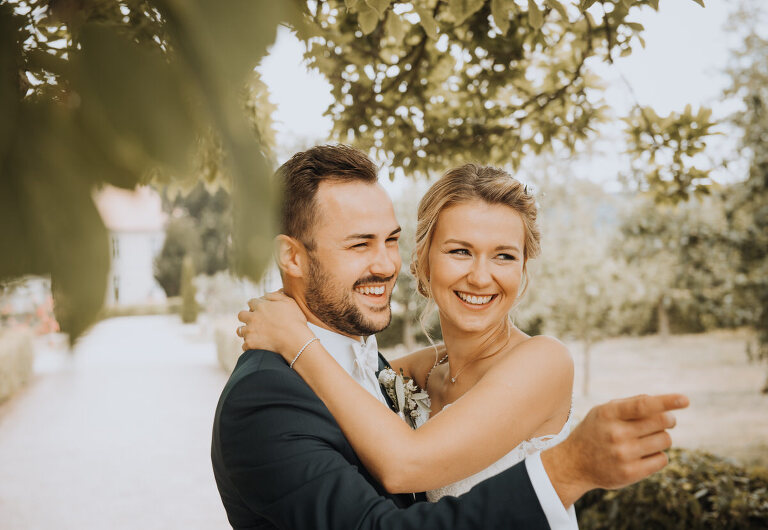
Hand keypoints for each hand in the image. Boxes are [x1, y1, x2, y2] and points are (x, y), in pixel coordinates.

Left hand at [237, 290, 311, 358]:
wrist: (295, 340)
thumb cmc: (295, 321)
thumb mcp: (289, 302)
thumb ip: (276, 295)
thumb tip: (267, 294)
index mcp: (261, 306)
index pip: (251, 302)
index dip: (256, 306)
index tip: (261, 311)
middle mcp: (253, 317)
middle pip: (241, 315)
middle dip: (246, 318)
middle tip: (256, 322)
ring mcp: (250, 331)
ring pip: (240, 330)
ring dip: (246, 332)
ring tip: (255, 335)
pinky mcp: (250, 343)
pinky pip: (244, 345)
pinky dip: (250, 346)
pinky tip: (257, 347)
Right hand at [541, 393, 689, 506]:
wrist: (575, 463)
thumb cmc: (596, 431)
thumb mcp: (604, 412)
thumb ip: (631, 404)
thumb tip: (662, 403)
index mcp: (609, 413)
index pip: (643, 405)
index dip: (666, 401)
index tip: (685, 400)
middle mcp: (616, 434)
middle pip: (661, 422)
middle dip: (669, 419)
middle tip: (667, 420)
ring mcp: (624, 455)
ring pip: (665, 440)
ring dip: (663, 437)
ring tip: (649, 438)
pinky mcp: (631, 473)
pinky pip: (662, 459)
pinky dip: (658, 454)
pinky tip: (644, 454)